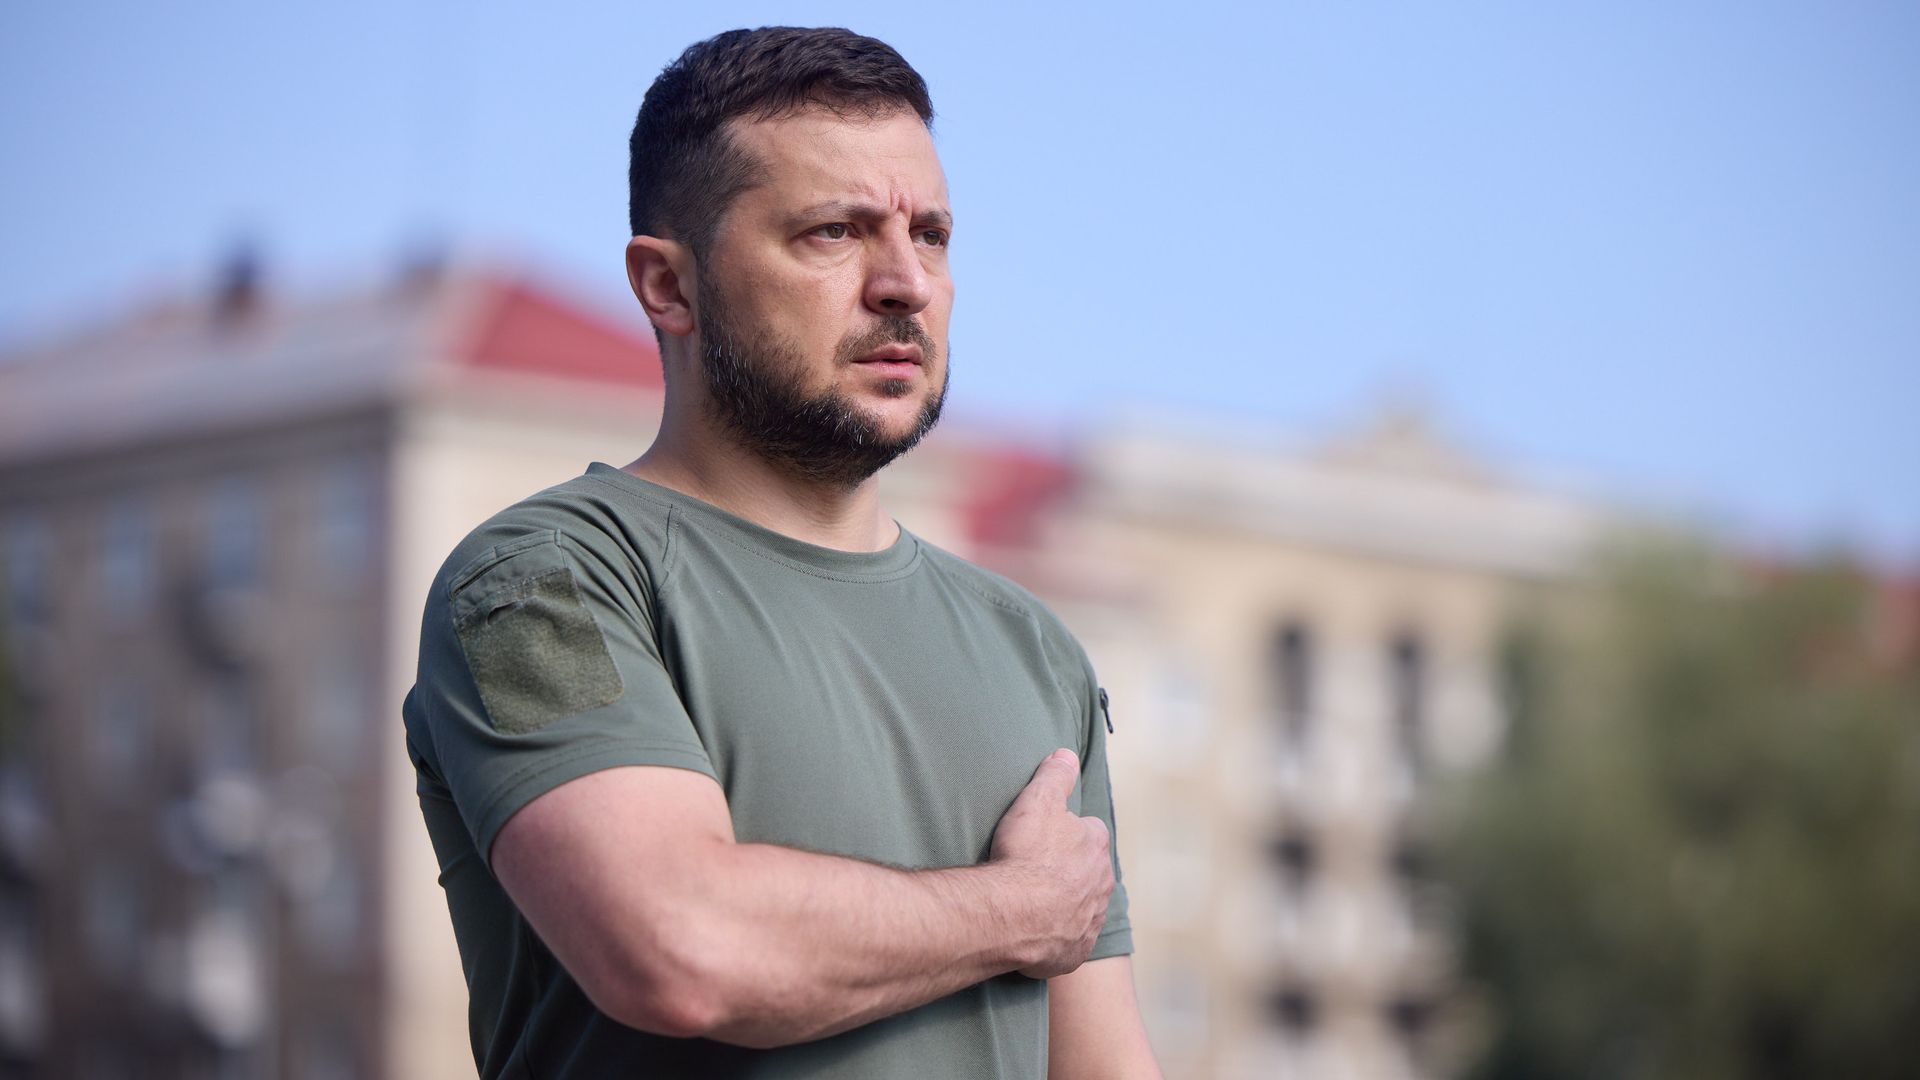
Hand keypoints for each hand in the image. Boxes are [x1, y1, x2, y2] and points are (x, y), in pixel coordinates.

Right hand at [989, 748, 1114, 978]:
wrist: (1013, 913)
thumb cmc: (1025, 854)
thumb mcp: (1038, 800)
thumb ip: (1055, 774)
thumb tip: (1067, 753)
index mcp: (1096, 845)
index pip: (1089, 831)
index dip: (1065, 832)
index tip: (1044, 837)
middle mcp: (1102, 884)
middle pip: (1088, 871)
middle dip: (1068, 870)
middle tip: (1035, 870)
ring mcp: (1090, 921)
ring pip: (1081, 907)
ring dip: (1062, 904)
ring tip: (1031, 902)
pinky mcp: (1075, 952)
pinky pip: (1068, 941)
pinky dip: (1054, 937)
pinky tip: (1032, 932)